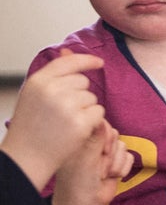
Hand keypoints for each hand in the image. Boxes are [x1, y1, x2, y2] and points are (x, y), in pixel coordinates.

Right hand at [1, 50, 104, 190]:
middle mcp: (52, 90)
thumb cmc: (31, 125)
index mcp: (38, 81)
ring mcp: (67, 106)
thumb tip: (67, 49)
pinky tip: (76, 130)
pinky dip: (92, 121)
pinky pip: (99, 112)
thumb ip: (53, 75)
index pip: (68, 62)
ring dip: (85, 109)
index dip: (86, 60)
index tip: (98, 62)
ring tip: (65, 122)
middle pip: (83, 81)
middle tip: (62, 112)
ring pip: (92, 98)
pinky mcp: (80, 122)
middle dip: (79, 94)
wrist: (27, 156)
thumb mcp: (34, 94)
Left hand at [51, 122, 129, 204]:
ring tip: (105, 174)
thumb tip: (101, 118)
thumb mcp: (85, 158)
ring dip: (117, 162)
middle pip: (114, 135)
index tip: (103, 150)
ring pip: (123, 146)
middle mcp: (93, 145)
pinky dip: (123, 168)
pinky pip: (129, 158)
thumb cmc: (78, 182)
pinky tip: (113, 176)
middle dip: (111, 151)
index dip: (106, 136)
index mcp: (80, 140)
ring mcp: (105, 155)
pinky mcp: (116, 164)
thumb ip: (95, 138)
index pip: (100, 124)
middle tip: (101, 165)